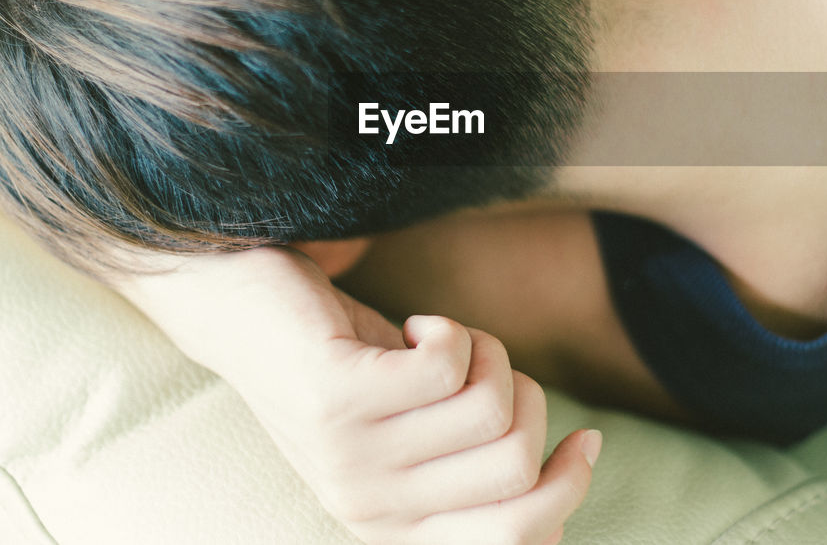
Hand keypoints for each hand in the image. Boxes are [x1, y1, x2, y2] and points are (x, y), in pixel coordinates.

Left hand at [112, 246, 600, 544]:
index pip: (516, 536)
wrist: (242, 305)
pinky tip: (415, 324)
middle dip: (526, 396)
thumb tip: (577, 468)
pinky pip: (449, 365)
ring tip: (438, 338)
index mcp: (395, 523)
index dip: (568, 488)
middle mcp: (371, 504)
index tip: (585, 438)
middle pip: (518, 462)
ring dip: (486, 352)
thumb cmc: (347, 359)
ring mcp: (350, 454)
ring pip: (491, 407)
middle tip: (482, 362)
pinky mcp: (337, 397)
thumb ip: (473, 455)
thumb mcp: (415, 421)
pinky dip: (450, 329)